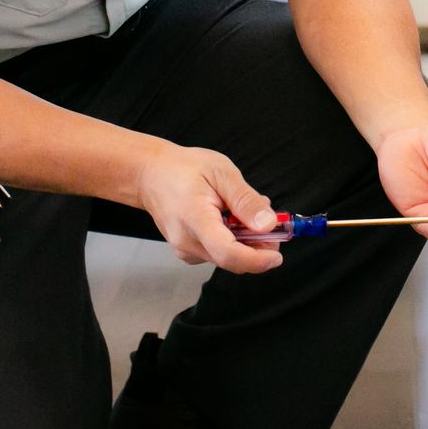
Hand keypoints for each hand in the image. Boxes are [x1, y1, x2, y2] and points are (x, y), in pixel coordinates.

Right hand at [134, 142, 284, 274]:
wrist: (150, 175)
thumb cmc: (183, 169)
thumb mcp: (221, 172)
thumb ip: (245, 200)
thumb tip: (268, 224)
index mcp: (195, 219)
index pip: (228, 253)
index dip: (256, 259)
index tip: (277, 254)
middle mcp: (187, 242)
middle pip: (232, 259)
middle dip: (259, 246)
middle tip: (271, 222)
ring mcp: (185, 250)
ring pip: (228, 258)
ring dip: (246, 241)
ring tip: (244, 211)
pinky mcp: (188, 252)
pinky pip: (218, 253)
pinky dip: (233, 241)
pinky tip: (230, 219)